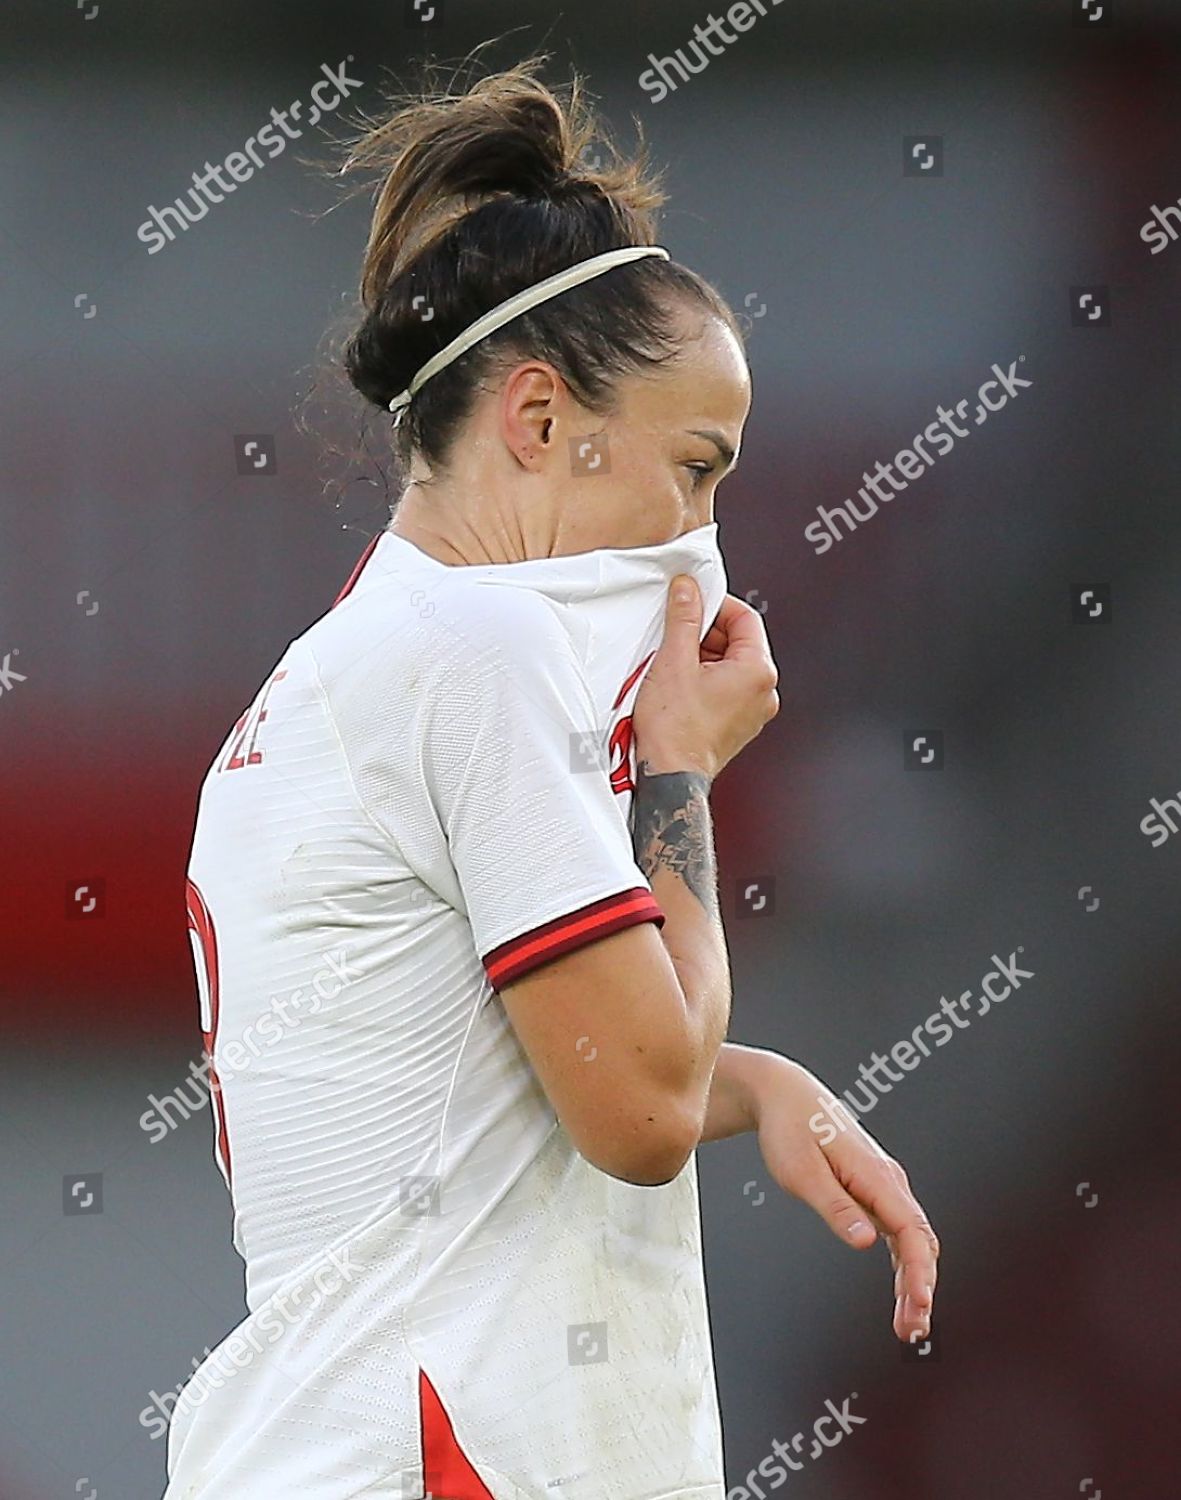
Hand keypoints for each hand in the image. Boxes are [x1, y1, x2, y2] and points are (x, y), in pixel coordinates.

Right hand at [632, 579, 778, 779]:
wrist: (669, 776)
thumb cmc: (675, 732)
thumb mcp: (674, 661)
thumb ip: (684, 618)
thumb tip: (689, 592)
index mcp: (758, 672)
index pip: (745, 618)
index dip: (717, 604)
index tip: (694, 602)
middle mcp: (763, 692)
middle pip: (738, 642)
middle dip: (705, 633)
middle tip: (676, 634)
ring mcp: (752, 712)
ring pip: (729, 666)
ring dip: (702, 657)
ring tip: (672, 666)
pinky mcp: (736, 725)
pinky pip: (725, 689)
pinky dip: (704, 680)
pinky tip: (677, 686)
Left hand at [749, 1055, 938, 1343]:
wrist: (785, 1096)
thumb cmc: (791, 1128)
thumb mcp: (802, 1172)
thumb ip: (836, 1208)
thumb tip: (865, 1241)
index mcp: (875, 1174)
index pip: (912, 1231)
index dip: (919, 1273)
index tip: (919, 1305)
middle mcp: (888, 1180)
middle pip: (920, 1242)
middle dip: (922, 1288)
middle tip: (912, 1329)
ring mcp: (884, 1186)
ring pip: (913, 1241)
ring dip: (915, 1282)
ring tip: (909, 1323)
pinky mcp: (874, 1190)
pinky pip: (899, 1233)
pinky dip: (904, 1265)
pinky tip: (902, 1292)